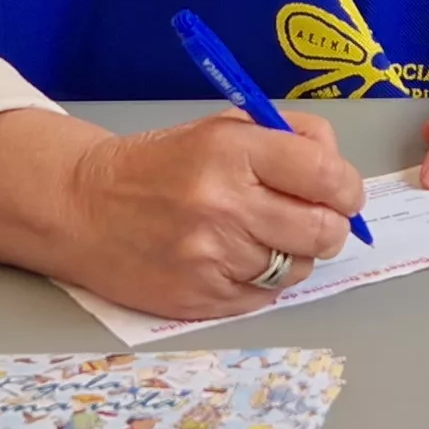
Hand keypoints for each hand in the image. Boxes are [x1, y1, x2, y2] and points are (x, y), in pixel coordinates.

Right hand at [46, 111, 364, 320]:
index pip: (327, 175)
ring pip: (297, 268)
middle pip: (323, 231)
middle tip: (313, 220)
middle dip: (330, 226)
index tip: (342, 192)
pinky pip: (264, 297)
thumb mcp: (221, 129)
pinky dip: (260, 281)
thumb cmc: (159, 165)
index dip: (347, 188)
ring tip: (256, 235)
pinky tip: (232, 259)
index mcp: (233, 152)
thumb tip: (340, 173)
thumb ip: (289, 137)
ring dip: (290, 254)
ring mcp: (211, 258)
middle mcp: (224, 206)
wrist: (81, 207)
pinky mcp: (200, 299)